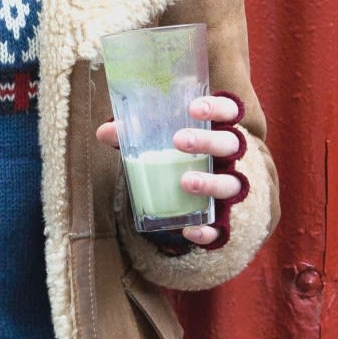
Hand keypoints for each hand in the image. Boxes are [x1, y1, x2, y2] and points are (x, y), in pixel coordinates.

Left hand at [95, 93, 245, 247]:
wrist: (201, 199)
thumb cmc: (180, 160)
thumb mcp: (160, 143)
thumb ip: (138, 135)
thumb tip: (105, 132)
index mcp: (217, 131)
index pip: (229, 111)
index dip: (217, 108)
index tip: (193, 109)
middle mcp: (230, 158)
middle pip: (231, 144)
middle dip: (208, 141)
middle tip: (178, 141)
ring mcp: (231, 187)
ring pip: (233, 184)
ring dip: (212, 182)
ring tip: (185, 181)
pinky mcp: (227, 218)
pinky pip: (224, 227)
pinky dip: (208, 230)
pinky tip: (189, 231)